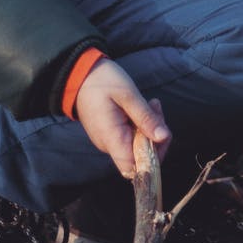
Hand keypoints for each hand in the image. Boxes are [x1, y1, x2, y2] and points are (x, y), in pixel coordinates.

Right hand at [73, 60, 169, 175]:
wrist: (79, 74)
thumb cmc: (102, 82)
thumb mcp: (128, 95)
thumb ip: (145, 118)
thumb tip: (163, 137)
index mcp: (111, 138)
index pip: (134, 168)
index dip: (153, 159)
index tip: (161, 135)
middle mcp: (109, 145)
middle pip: (141, 156)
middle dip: (156, 136)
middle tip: (156, 109)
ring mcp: (110, 140)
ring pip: (139, 144)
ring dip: (151, 126)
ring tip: (151, 103)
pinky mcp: (112, 133)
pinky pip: (132, 136)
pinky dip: (142, 124)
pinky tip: (144, 106)